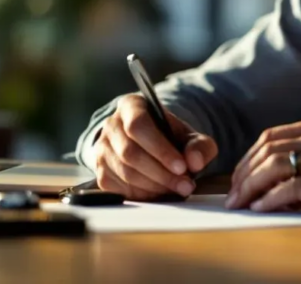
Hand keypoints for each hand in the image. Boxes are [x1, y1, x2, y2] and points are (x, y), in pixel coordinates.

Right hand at [92, 94, 218, 199]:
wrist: (150, 147)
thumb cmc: (170, 138)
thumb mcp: (189, 136)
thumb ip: (199, 146)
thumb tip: (195, 161)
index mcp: (132, 106)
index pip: (138, 125)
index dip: (160, 149)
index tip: (182, 167)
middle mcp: (111, 125)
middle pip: (130, 152)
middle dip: (161, 173)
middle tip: (185, 185)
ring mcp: (102, 150)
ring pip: (125, 172)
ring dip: (155, 186)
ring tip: (178, 189)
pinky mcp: (100, 173)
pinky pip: (119, 188)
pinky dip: (143, 194)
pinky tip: (160, 192)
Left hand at [225, 115, 300, 215]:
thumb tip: (269, 181)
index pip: (270, 137)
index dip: (248, 158)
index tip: (238, 177)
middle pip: (266, 151)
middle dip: (243, 174)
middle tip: (232, 195)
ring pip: (273, 168)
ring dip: (250, 187)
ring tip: (240, 203)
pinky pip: (290, 190)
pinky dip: (270, 200)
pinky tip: (261, 208)